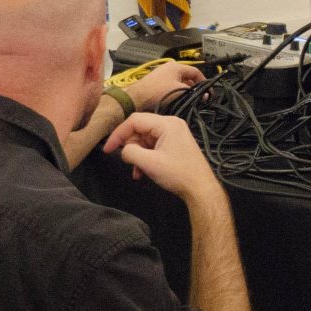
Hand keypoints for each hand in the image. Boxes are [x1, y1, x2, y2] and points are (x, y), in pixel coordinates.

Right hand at [104, 112, 219, 202]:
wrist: (201, 189)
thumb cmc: (178, 175)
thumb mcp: (149, 163)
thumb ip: (130, 152)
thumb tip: (124, 150)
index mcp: (167, 124)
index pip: (134, 121)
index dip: (118, 134)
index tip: (108, 149)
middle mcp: (171, 124)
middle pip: (140, 129)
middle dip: (131, 147)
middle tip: (129, 162)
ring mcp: (174, 134)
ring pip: (145, 140)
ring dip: (138, 155)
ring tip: (138, 171)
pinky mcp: (175, 144)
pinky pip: (153, 146)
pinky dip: (146, 157)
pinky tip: (143, 172)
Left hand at [126, 60, 203, 112]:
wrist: (137, 98)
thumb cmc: (158, 92)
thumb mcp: (181, 92)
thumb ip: (195, 93)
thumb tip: (205, 96)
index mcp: (176, 66)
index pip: (196, 72)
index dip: (204, 82)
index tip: (208, 92)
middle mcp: (169, 68)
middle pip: (188, 77)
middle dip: (194, 87)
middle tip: (199, 97)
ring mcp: (162, 74)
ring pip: (180, 82)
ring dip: (185, 90)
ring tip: (189, 100)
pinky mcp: (157, 82)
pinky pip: (172, 86)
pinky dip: (176, 92)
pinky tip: (177, 100)